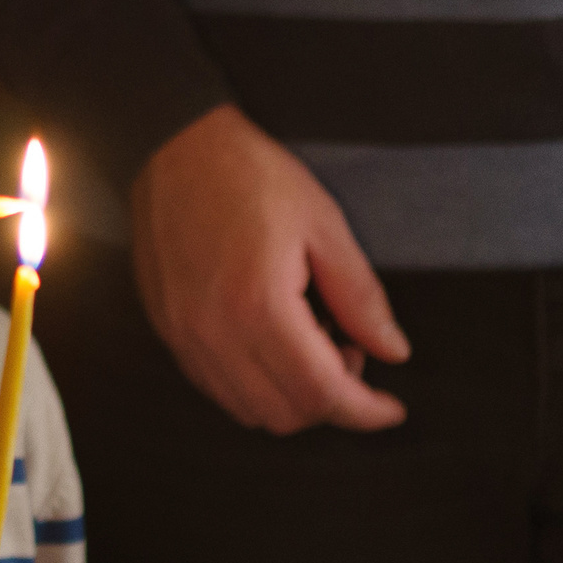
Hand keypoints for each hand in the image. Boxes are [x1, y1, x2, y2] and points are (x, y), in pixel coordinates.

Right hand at [131, 103, 409, 434]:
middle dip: (331, 400)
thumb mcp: (325, 225)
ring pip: (249, 411)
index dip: (364, 411)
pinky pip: (217, 388)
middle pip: (286, 414)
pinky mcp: (170, 332)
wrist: (174, 148)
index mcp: (260, 306)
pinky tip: (271, 339)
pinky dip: (255, 384)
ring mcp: (186, 337)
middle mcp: (215, 333)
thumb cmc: (249, 176)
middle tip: (348, 347)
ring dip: (291, 395)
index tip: (390, 408)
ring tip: (309, 339)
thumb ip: (361, 297)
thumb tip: (392, 351)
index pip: (322, 393)